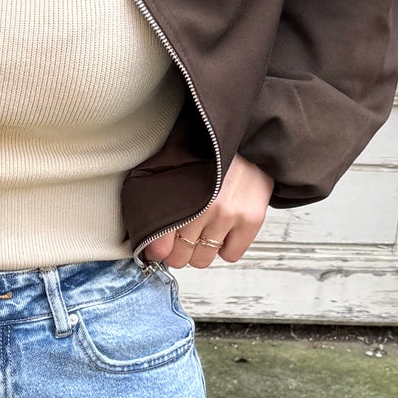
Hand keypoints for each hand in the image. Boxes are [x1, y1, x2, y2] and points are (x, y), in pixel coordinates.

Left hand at [141, 155, 271, 268]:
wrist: (245, 138)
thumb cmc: (206, 156)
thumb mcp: (172, 171)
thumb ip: (156, 202)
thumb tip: (147, 240)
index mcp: (176, 195)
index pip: (158, 245)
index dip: (157, 250)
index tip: (159, 248)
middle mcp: (199, 208)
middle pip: (179, 256)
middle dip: (178, 251)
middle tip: (183, 239)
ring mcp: (227, 215)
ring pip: (202, 259)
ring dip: (201, 250)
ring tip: (204, 232)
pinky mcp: (250, 219)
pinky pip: (230, 255)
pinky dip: (226, 248)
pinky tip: (224, 231)